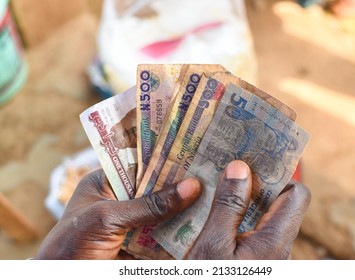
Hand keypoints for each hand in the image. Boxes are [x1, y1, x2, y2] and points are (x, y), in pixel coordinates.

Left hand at [35, 169, 200, 258]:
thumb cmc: (73, 244)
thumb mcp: (108, 218)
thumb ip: (148, 205)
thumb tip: (191, 187)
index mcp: (107, 182)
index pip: (140, 162)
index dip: (164, 156)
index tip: (192, 149)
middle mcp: (122, 199)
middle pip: (157, 186)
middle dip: (180, 181)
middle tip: (210, 169)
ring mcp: (134, 221)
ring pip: (164, 209)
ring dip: (185, 205)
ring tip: (214, 190)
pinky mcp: (142, 243)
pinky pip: (166, 232)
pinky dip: (182, 229)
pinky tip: (204, 218)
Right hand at [186, 160, 310, 258]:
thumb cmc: (209, 277)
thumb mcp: (212, 244)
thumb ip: (228, 206)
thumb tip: (240, 168)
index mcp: (274, 241)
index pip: (296, 194)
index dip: (277, 176)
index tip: (251, 164)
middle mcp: (277, 246)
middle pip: (278, 203)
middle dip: (255, 184)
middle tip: (228, 169)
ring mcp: (266, 254)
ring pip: (263, 215)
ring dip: (242, 198)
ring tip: (218, 184)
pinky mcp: (254, 258)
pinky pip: (251, 228)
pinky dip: (237, 214)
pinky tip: (215, 209)